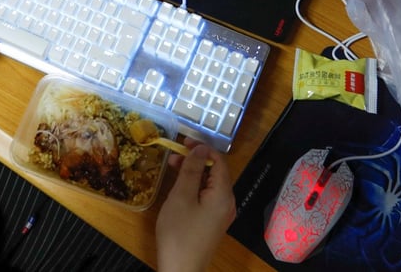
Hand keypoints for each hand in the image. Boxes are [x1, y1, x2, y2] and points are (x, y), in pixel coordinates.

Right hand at [155, 139, 235, 271]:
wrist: (181, 270)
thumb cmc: (179, 232)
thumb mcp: (182, 196)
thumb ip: (192, 170)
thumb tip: (201, 148)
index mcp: (223, 194)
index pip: (219, 161)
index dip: (202, 148)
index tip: (183, 142)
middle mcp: (227, 202)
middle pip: (215, 172)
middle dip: (196, 160)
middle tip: (173, 156)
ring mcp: (221, 214)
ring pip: (210, 185)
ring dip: (193, 174)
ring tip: (172, 169)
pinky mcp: (213, 223)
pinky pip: (207, 197)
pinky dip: (195, 188)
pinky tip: (179, 188)